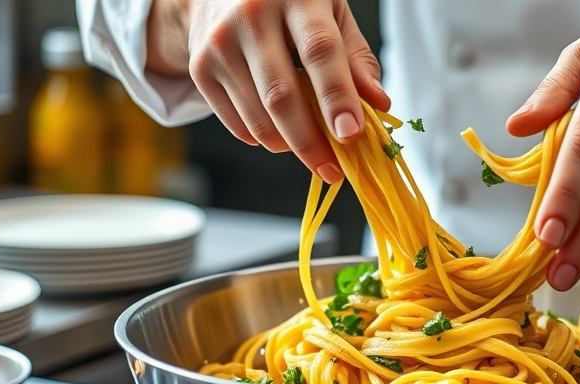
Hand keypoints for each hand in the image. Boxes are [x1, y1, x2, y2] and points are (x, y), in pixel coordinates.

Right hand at [147, 0, 390, 182]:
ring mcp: (220, 43)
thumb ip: (357, 59)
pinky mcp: (201, 68)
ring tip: (311, 149)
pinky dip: (264, 139)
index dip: (337, 97)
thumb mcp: (332, 14)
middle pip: (282, 95)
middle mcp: (252, 16)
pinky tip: (279, 129)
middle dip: (311, 143)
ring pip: (258, 118)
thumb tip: (379, 105)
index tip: (351, 135)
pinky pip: (238, 125)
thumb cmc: (289, 3)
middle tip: (334, 170)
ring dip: (290, 147)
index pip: (320, 52)